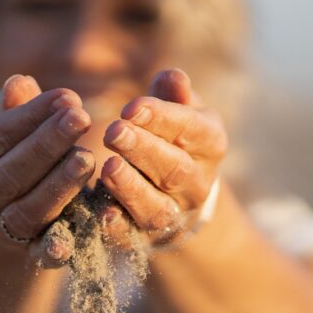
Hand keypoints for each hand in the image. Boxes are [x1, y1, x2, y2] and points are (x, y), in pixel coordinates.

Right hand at [0, 75, 95, 258]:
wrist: (1, 204)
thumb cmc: (9, 144)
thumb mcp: (3, 119)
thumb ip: (14, 104)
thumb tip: (20, 84)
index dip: (31, 116)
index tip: (67, 97)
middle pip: (11, 172)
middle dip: (48, 144)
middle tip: (81, 118)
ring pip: (27, 211)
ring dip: (58, 185)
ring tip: (88, 157)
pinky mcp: (27, 253)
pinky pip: (39, 254)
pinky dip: (54, 250)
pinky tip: (70, 242)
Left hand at [99, 68, 226, 245]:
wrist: (183, 193)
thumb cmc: (175, 137)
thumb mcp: (181, 111)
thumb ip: (173, 95)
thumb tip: (171, 76)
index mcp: (210, 143)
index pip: (190, 129)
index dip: (162, 118)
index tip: (131, 107)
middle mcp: (198, 182)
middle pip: (174, 169)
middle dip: (143, 150)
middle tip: (113, 131)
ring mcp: (175, 212)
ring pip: (157, 206)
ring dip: (131, 188)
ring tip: (108, 167)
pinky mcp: (148, 235)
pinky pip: (134, 235)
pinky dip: (119, 226)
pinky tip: (103, 212)